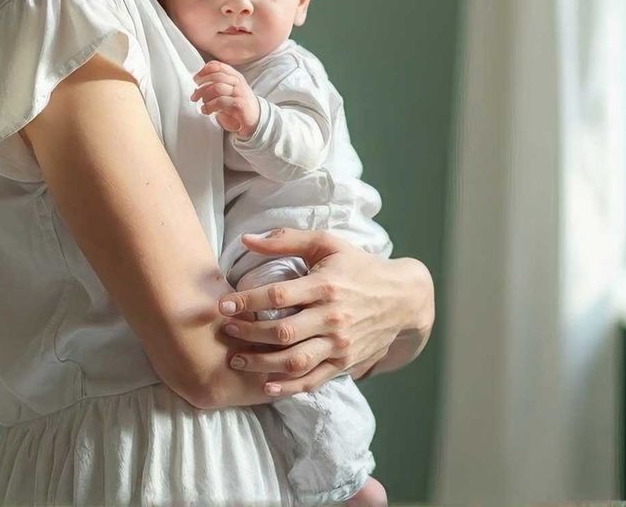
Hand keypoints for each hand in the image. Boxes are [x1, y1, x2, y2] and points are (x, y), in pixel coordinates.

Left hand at [191, 60, 259, 137]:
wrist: (255, 120)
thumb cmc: (238, 105)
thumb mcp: (227, 93)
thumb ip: (213, 89)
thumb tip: (196, 90)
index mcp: (234, 76)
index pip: (218, 65)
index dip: (204, 70)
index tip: (196, 79)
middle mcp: (238, 82)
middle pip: (216, 76)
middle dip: (201, 85)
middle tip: (194, 95)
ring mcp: (240, 92)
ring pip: (217, 87)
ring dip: (205, 96)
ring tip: (201, 104)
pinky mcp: (240, 104)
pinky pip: (221, 101)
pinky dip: (210, 106)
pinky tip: (205, 110)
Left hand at [216, 229, 433, 396]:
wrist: (403, 299)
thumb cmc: (358, 267)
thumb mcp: (327, 244)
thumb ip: (286, 239)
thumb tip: (245, 240)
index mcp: (326, 286)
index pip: (279, 295)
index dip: (247, 301)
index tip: (223, 304)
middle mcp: (333, 318)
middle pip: (283, 331)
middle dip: (249, 333)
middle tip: (225, 331)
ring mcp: (340, 344)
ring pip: (295, 361)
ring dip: (261, 363)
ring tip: (237, 360)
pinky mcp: (345, 363)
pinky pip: (314, 380)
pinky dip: (289, 387)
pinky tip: (267, 385)